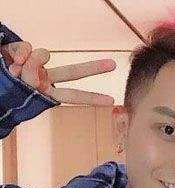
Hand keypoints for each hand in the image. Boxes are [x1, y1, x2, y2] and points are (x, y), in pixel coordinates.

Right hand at [1, 41, 115, 104]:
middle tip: (113, 64)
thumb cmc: (5, 92)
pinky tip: (11, 63)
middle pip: (72, 72)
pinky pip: (25, 48)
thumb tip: (30, 60)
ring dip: (32, 62)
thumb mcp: (19, 93)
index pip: (72, 96)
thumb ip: (28, 76)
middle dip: (92, 68)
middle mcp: (44, 78)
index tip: (112, 101)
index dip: (91, 98)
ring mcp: (34, 64)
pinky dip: (17, 54)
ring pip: (44, 55)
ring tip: (17, 73)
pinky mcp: (22, 52)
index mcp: (46, 92)